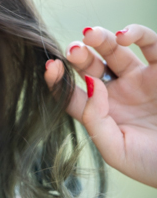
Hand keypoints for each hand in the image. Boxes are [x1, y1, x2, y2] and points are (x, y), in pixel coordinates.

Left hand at [45, 24, 156, 187]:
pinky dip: (137, 33)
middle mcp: (117, 94)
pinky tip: (123, 36)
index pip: (72, 93)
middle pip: (90, 67)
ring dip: (100, 39)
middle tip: (72, 50)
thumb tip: (89, 84)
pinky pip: (151, 44)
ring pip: (115, 50)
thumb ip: (96, 120)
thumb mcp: (115, 150)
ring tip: (90, 35)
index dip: (58, 80)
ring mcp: (139, 80)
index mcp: (101, 114)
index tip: (50, 66)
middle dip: (78, 55)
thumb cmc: (150, 164)